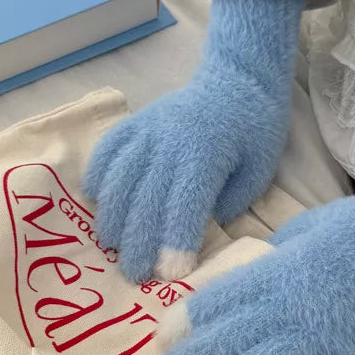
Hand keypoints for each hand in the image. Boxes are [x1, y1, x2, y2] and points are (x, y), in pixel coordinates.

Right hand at [82, 0, 305, 281]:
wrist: (238, 79)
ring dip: (112, 215)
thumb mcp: (260, 169)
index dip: (175, 241)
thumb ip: (232, 200)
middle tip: (134, 276)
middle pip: (145, 197)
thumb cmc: (256, 130)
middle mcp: (170, 141)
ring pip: (118, 176)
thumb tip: (201, 227)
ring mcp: (148, 129)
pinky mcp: (135, 123)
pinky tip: (94, 202)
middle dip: (138, 241)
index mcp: (205, 153)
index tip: (170, 274)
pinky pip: (107, 150)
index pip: (184, 204)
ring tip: (110, 246)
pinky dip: (97, 177)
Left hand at [156, 139, 354, 354]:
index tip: (164, 340)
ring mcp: (313, 343)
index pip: (207, 307)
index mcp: (271, 272)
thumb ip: (259, 268)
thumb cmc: (349, 232)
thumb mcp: (293, 235)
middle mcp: (285, 310)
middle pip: (218, 348)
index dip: (178, 328)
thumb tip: (229, 291)